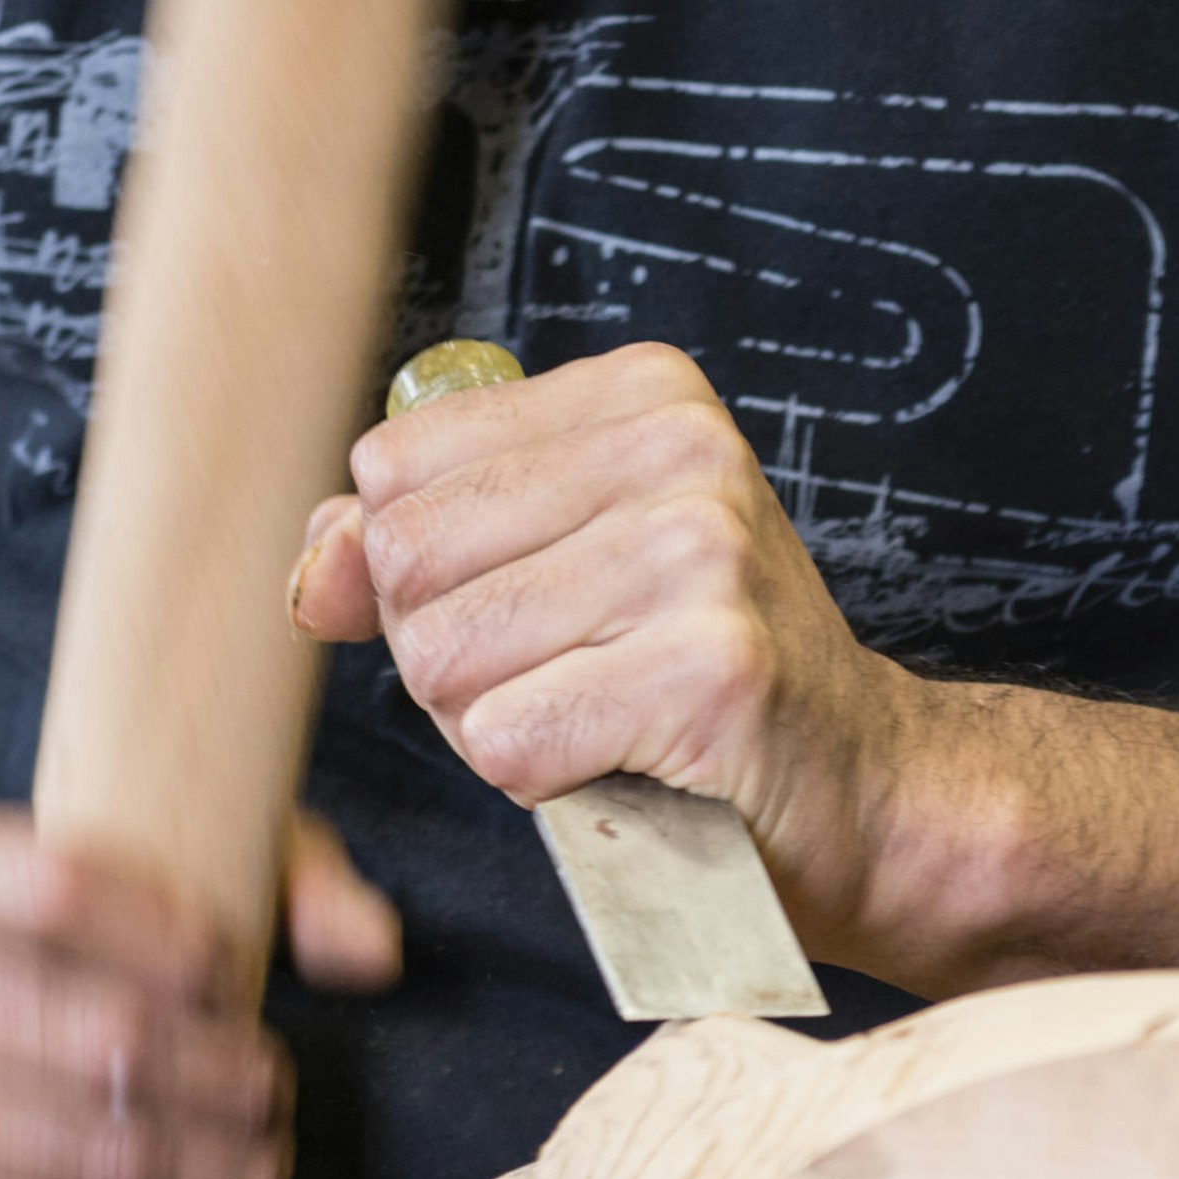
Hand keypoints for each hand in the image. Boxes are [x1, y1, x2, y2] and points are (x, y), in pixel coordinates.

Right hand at [0, 808, 287, 1178]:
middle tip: (269, 1107)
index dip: (180, 946)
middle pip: (106, 1043)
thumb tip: (367, 950)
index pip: (68, 888)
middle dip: (225, 1088)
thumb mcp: (131, 884)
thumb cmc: (16, 979)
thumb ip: (271, 882)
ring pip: (98, 1161)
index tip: (228, 983)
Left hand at [290, 343, 908, 951]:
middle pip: (410, 562)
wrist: (862, 784)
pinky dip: (538, 778)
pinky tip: (619, 757)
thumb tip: (316, 574)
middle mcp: (677, 449)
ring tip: (592, 716)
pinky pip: (508, 741)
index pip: (395, 465)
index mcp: (638, 395)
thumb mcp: (561, 563)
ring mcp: (701, 552)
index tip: (528, 602)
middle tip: (559, 676)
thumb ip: (418, 544)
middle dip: (447, 656)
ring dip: (492, 724)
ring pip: (447, 661)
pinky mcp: (711, 667)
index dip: (424, 571)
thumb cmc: (698, 672)